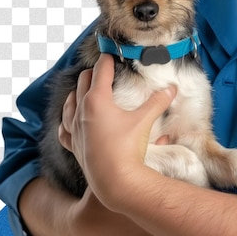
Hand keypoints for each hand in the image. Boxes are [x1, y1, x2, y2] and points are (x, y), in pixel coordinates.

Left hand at [59, 53, 176, 207]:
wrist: (116, 182)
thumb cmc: (128, 148)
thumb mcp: (145, 120)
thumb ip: (158, 101)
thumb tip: (172, 88)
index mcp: (97, 100)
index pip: (100, 71)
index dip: (106, 59)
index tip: (110, 53)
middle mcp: (81, 111)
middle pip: (83, 83)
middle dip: (93, 73)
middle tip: (102, 68)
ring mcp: (74, 129)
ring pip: (69, 103)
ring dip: (77, 92)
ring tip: (83, 89)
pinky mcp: (73, 145)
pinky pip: (64, 128)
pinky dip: (66, 119)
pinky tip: (68, 120)